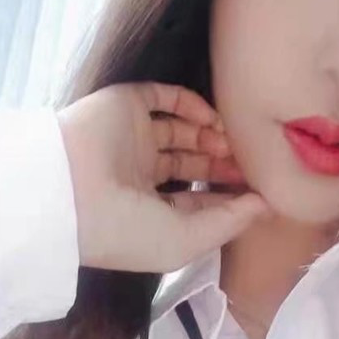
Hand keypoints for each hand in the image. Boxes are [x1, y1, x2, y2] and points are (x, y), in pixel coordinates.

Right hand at [56, 81, 272, 272]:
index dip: (230, 195)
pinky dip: (191, 104)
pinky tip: (210, 119)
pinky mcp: (126, 106)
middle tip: (253, 161)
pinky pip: (165, 97)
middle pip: (194, 161)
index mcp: (151, 212)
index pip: (198, 199)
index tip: (262, 191)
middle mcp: (142, 175)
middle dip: (225, 162)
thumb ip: (230, 222)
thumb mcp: (186, 241)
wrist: (72, 193)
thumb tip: (266, 205)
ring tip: (231, 142)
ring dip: (211, 134)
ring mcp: (134, 139)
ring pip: (183, 130)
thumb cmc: (128, 230)